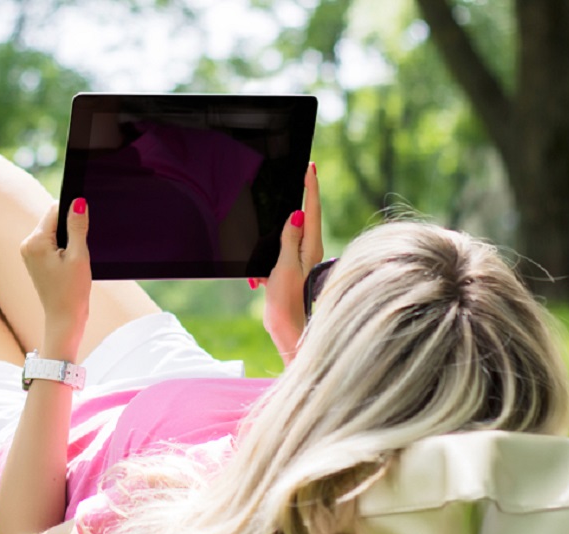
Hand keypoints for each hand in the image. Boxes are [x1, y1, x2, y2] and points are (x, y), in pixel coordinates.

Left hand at [19, 198, 91, 355]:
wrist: (64, 319)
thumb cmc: (72, 291)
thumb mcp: (79, 255)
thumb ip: (77, 227)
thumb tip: (78, 202)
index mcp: (35, 242)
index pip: (55, 210)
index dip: (73, 212)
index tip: (86, 224)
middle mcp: (28, 245)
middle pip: (54, 220)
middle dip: (71, 228)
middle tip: (80, 249)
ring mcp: (30, 253)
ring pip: (54, 231)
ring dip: (68, 238)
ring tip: (75, 260)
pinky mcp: (36, 260)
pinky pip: (52, 243)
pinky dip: (64, 247)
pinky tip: (70, 263)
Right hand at [256, 164, 321, 363]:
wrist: (288, 331)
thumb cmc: (288, 302)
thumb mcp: (285, 267)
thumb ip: (289, 240)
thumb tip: (295, 215)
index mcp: (311, 248)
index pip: (311, 210)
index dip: (310, 187)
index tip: (310, 167)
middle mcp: (308, 252)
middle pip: (304, 218)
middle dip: (300, 198)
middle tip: (302, 175)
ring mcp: (299, 262)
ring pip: (288, 236)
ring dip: (278, 231)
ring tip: (276, 224)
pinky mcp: (289, 273)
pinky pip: (277, 254)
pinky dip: (266, 256)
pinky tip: (257, 274)